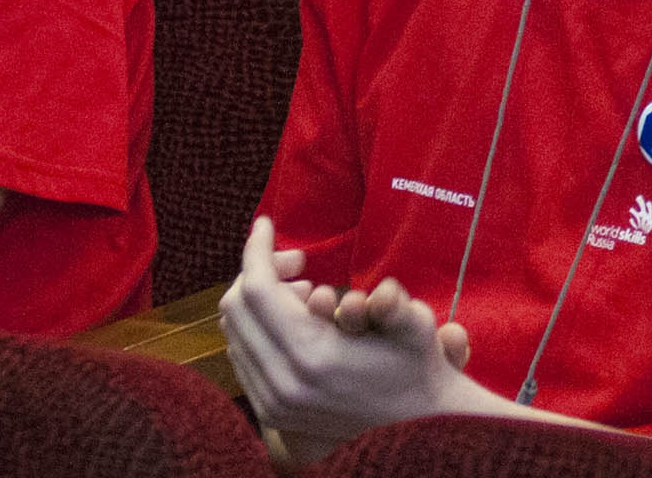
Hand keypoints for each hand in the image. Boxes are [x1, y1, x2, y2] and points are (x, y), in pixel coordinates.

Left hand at [220, 218, 477, 460]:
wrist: (414, 428)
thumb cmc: (417, 367)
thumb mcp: (416, 328)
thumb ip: (390, 304)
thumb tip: (367, 295)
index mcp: (312, 358)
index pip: (256, 290)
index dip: (256, 249)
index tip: (266, 223)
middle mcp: (282, 384)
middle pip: (236, 308)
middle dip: (257, 271)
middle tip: (296, 263)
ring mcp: (272, 402)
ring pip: (233, 331)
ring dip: (257, 301)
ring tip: (301, 292)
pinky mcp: (269, 412)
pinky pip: (241, 355)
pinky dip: (256, 327)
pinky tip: (292, 319)